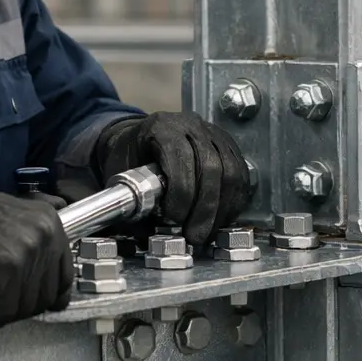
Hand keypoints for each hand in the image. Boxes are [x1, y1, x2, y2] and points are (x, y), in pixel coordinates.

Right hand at [0, 173, 73, 329]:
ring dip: (4, 312)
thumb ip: (36, 238)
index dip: (48, 294)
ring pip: (24, 307)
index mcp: (50, 225)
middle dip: (22, 304)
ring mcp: (25, 256)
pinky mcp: (3, 272)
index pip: (65, 276)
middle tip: (0, 300)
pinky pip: (2, 312)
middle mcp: (43, 239)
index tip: (35, 300)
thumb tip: (47, 268)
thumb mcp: (17, 213)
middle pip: (45, 295)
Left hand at [95, 112, 252, 247]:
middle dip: (204, 208)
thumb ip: (132, 200)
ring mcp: (213, 133)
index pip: (180, 158)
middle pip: (210, 166)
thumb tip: (148, 233)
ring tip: (208, 231)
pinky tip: (221, 218)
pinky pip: (240, 174)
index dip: (181, 192)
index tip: (174, 218)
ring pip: (230, 172)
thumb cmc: (130, 155)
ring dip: (221, 208)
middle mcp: (190, 125)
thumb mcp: (121, 172)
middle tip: (195, 235)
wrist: (139, 137)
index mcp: (161, 127)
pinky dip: (234, 201)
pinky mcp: (228, 145)